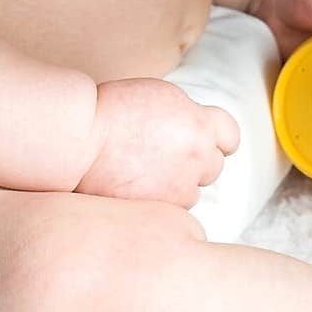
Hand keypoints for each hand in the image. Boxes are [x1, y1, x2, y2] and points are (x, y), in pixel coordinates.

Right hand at [75, 77, 239, 206]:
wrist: (80, 140)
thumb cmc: (112, 112)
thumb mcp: (161, 98)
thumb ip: (187, 116)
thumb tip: (199, 131)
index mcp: (198, 122)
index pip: (230, 135)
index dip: (218, 139)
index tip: (206, 141)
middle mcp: (196, 155)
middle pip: (214, 167)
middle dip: (195, 163)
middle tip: (163, 157)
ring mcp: (180, 187)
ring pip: (192, 193)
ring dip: (177, 187)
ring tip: (142, 173)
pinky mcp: (162, 211)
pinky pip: (171, 212)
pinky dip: (159, 203)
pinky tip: (135, 189)